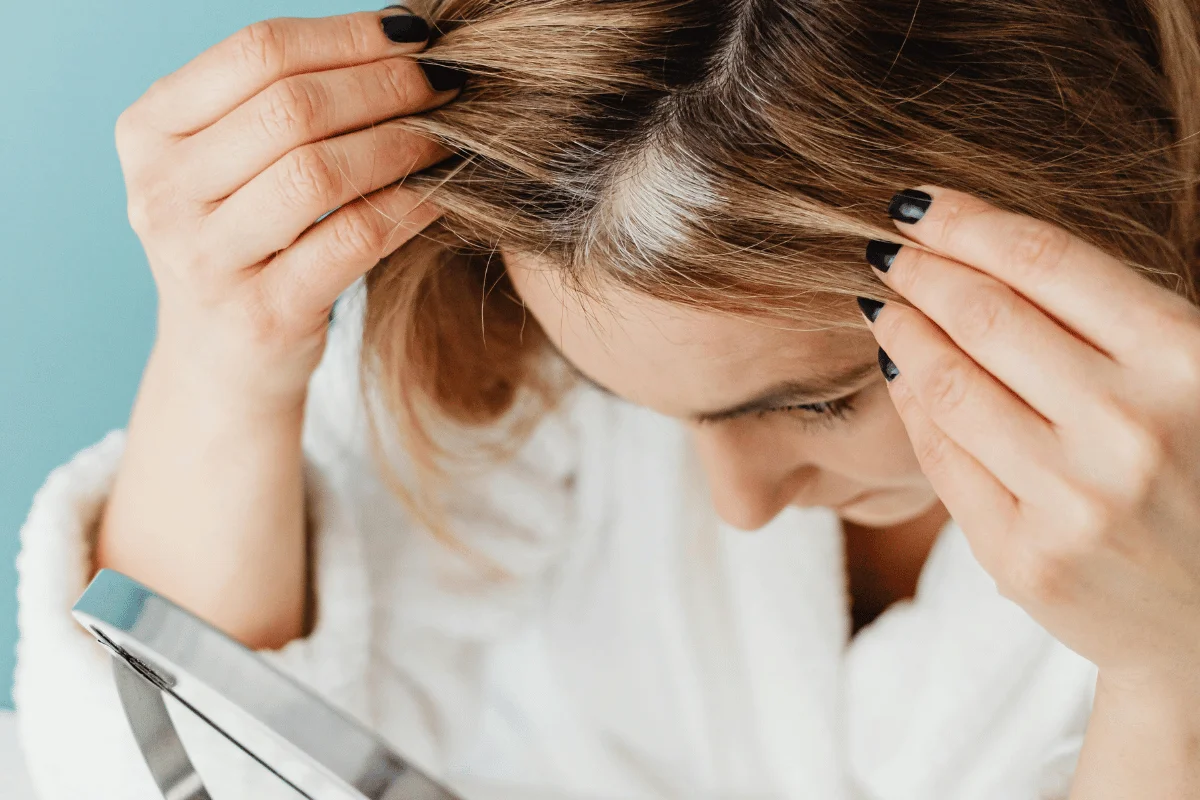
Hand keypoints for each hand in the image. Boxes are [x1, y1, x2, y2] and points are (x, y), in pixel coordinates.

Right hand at [115, 8, 458, 407]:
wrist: (221, 363)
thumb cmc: (244, 243)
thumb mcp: (230, 165)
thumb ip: (280, 101)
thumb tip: (394, 34)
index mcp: (149, 131)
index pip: (256, 51)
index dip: (347, 35)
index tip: (415, 35)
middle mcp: (162, 192)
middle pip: (292, 108)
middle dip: (386, 85)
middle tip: (447, 83)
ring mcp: (206, 259)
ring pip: (319, 172)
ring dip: (401, 143)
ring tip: (447, 134)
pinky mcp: (263, 314)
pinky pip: (353, 239)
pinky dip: (408, 207)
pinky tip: (442, 192)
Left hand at [857, 185, 1199, 693]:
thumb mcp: (1195, 381)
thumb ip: (1117, 323)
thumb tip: (986, 252)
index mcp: (1189, 363)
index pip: (1047, 263)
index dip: (966, 222)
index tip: (917, 203)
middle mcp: (1131, 427)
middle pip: (984, 315)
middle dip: (920, 269)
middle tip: (884, 248)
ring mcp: (1074, 499)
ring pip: (948, 384)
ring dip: (901, 330)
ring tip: (883, 305)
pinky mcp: (1025, 558)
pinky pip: (942, 458)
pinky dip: (909, 405)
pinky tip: (897, 374)